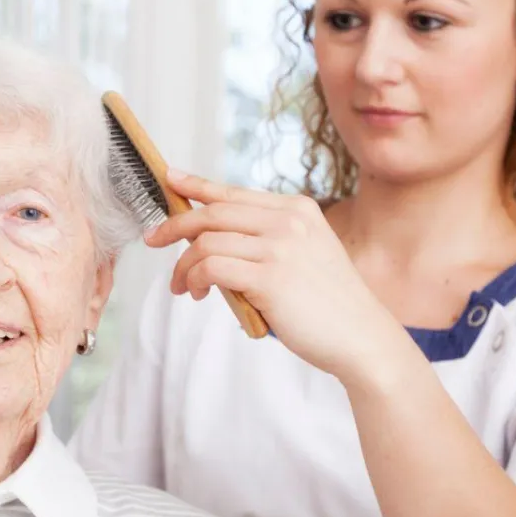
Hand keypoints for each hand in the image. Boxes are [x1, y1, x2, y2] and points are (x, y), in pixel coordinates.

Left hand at [143, 169, 411, 382]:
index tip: (169, 179)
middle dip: (175, 225)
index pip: (234, 192)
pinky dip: (194, 278)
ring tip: (183, 287)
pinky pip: (211, 267)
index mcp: (297, 210)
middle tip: (153, 240)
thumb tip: (209, 240)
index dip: (197, 184)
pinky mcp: (269, 277)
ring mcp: (279, 247)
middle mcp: (288, 220)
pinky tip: (197, 293)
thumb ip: (265, 240)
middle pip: (213, 212)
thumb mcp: (302, 256)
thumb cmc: (327, 304)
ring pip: (205, 242)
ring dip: (183, 265)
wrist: (361, 337)